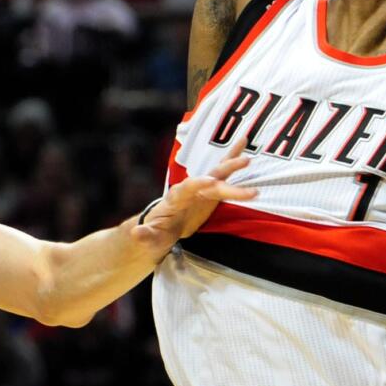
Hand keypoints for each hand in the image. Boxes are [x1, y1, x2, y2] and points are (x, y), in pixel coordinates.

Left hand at [132, 131, 256, 259]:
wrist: (161, 228)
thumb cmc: (155, 233)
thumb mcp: (149, 238)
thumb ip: (146, 235)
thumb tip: (137, 233)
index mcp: (174, 199)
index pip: (186, 189)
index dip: (198, 185)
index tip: (211, 183)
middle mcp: (189, 189)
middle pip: (207, 181)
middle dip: (224, 178)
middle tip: (244, 175)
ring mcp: (200, 188)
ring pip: (217, 174)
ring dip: (231, 166)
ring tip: (248, 159)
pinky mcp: (210, 191)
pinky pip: (223, 175)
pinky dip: (233, 161)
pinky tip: (244, 147)